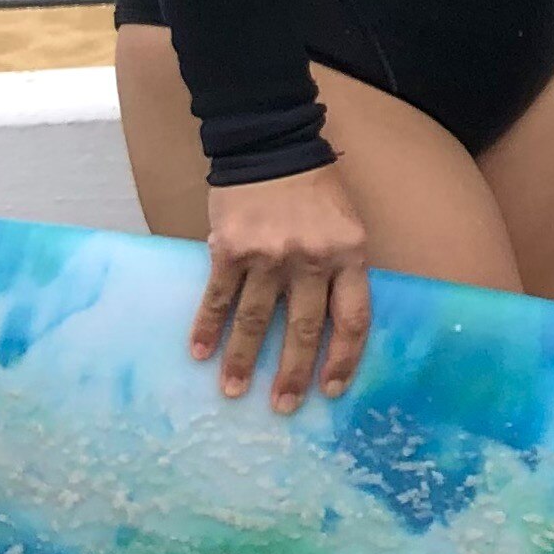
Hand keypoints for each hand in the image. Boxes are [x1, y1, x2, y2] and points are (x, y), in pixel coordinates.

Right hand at [194, 164, 371, 414]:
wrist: (271, 145)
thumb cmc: (315, 190)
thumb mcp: (348, 225)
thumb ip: (343, 269)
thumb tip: (336, 324)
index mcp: (349, 254)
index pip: (353, 319)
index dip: (344, 359)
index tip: (331, 390)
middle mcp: (311, 259)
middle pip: (304, 329)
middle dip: (292, 374)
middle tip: (283, 408)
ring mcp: (268, 255)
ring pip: (256, 320)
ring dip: (243, 360)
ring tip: (234, 391)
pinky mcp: (230, 248)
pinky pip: (219, 297)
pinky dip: (208, 327)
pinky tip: (200, 353)